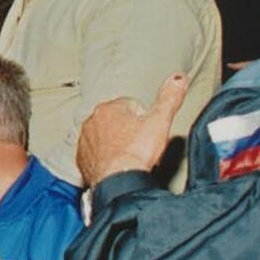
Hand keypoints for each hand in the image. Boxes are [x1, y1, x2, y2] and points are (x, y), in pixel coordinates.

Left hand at [76, 73, 190, 185]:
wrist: (118, 181)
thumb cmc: (137, 152)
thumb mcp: (160, 121)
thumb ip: (169, 98)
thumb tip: (178, 78)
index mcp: (110, 107)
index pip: (132, 106)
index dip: (145, 120)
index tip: (149, 132)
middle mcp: (92, 121)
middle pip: (117, 122)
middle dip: (129, 131)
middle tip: (141, 145)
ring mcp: (84, 140)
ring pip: (104, 138)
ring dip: (116, 144)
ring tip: (130, 155)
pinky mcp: (81, 158)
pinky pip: (95, 154)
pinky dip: (105, 158)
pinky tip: (117, 165)